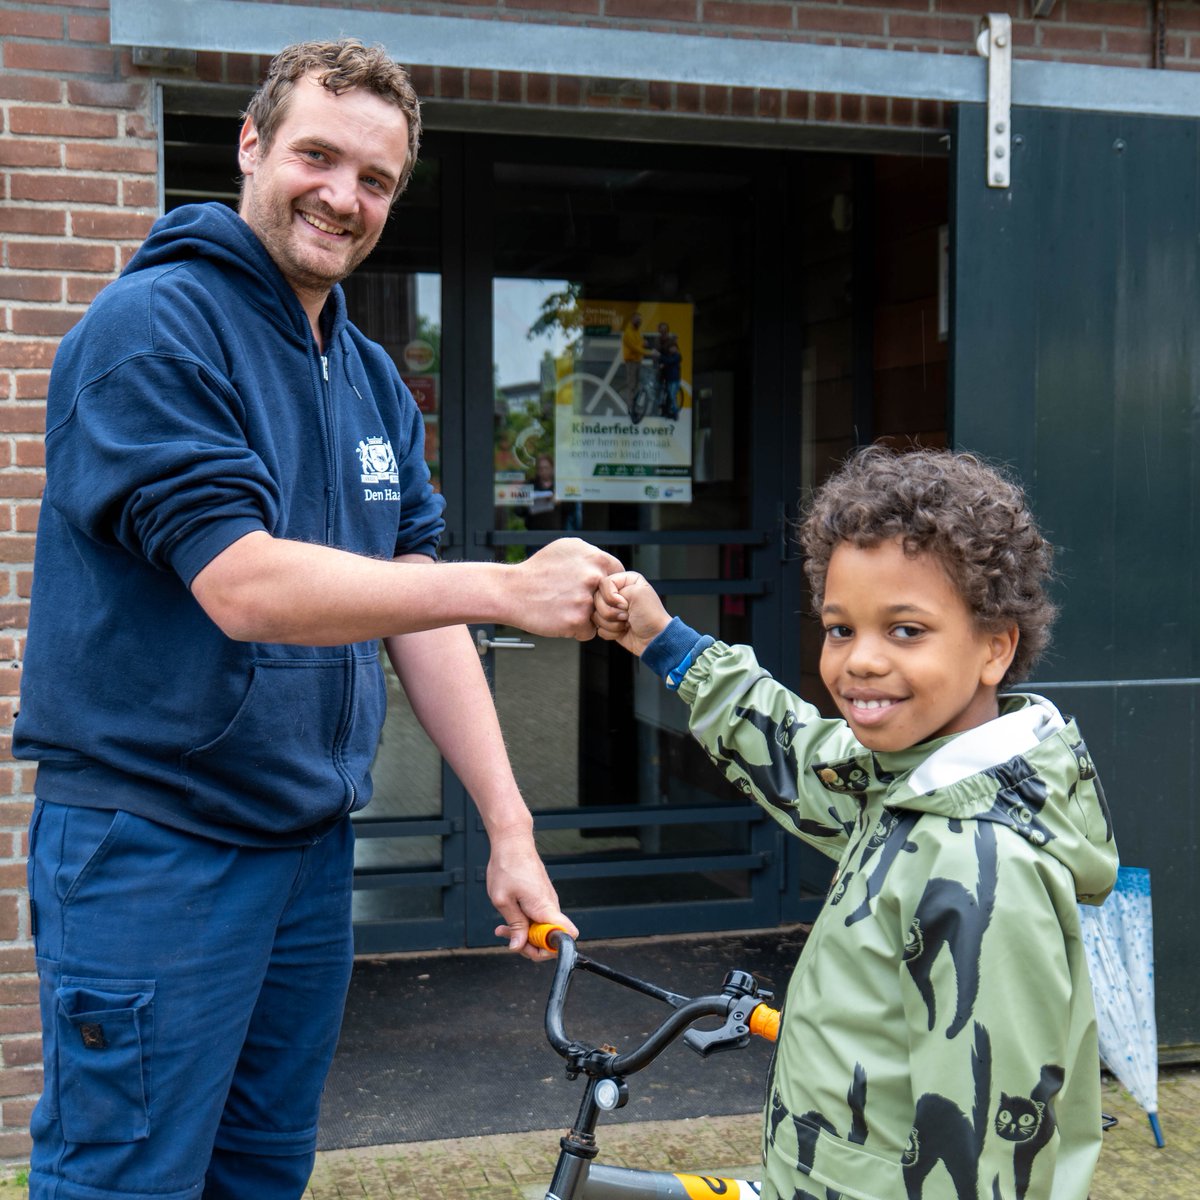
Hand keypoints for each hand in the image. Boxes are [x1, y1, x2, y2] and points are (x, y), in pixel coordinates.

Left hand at [487, 829, 578, 960]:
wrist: (513, 843)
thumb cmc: (507, 866)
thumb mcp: (503, 900)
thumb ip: (515, 925)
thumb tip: (518, 946)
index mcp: (544, 908)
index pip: (565, 936)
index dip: (548, 950)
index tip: (527, 946)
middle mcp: (550, 906)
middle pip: (549, 939)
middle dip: (529, 945)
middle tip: (509, 939)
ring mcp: (547, 902)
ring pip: (542, 929)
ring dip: (524, 934)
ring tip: (503, 929)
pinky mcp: (541, 898)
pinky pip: (537, 918)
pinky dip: (524, 923)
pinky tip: (508, 920)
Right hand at [512, 538, 623, 640]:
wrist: (510, 591)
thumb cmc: (537, 571)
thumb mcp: (567, 548)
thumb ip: (591, 557)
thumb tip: (609, 568)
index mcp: (594, 557)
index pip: (619, 575)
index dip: (609, 585)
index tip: (597, 590)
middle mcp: (593, 576)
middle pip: (614, 597)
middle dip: (601, 602)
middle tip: (579, 601)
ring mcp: (586, 599)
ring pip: (602, 616)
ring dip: (589, 617)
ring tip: (566, 608)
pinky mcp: (577, 620)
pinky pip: (589, 631)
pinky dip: (577, 630)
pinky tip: (561, 618)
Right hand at [593, 571, 671, 656]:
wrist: (654, 639)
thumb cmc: (651, 617)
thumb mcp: (638, 593)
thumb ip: (617, 588)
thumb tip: (605, 601)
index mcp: (626, 581)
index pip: (604, 583)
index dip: (611, 596)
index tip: (625, 604)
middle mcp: (618, 594)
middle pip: (597, 599)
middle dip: (612, 612)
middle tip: (627, 615)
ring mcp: (612, 609)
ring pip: (596, 614)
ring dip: (612, 623)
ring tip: (627, 623)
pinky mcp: (609, 623)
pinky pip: (598, 627)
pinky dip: (611, 632)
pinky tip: (623, 630)